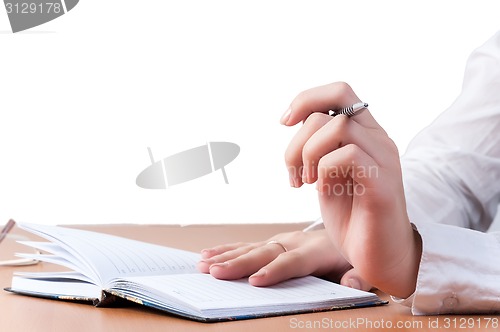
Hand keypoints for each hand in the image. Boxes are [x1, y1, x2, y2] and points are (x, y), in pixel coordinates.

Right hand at [197, 229, 371, 290]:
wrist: (351, 226)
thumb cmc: (355, 252)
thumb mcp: (365, 265)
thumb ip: (359, 276)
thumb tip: (350, 285)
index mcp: (315, 250)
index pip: (292, 262)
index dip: (274, 271)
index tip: (255, 282)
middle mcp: (295, 242)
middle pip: (264, 253)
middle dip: (239, 264)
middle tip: (216, 273)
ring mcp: (282, 240)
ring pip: (251, 247)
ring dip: (226, 255)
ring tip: (204, 264)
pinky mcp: (273, 242)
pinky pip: (247, 245)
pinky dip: (226, 249)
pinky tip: (208, 253)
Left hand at [282, 82, 421, 297]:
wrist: (378, 257)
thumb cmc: (352, 216)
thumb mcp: (327, 173)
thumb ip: (319, 146)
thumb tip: (296, 121)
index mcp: (366, 134)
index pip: (339, 91)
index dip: (306, 99)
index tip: (284, 122)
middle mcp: (378, 140)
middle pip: (329, 110)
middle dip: (296, 142)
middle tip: (294, 174)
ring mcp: (384, 159)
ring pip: (337, 127)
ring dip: (308, 155)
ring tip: (306, 183)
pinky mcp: (383, 183)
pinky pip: (347, 155)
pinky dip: (323, 171)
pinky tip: (322, 191)